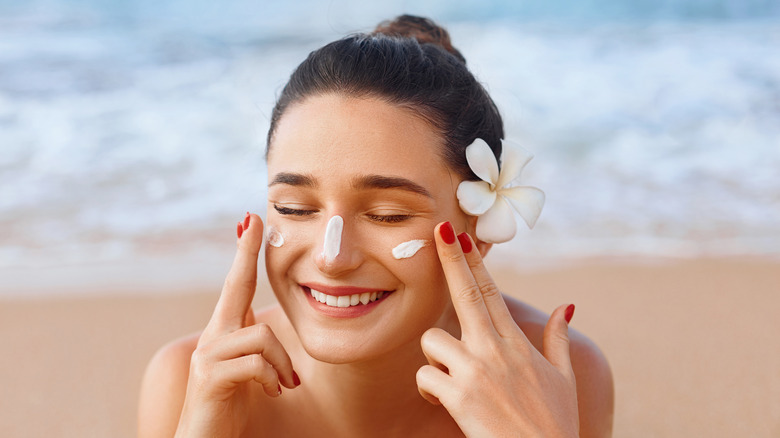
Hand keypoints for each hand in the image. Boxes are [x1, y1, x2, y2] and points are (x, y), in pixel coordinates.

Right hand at [175, 213, 298, 437]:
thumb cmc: (229, 405)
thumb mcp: (245, 368)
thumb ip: (248, 343)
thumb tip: (253, 319)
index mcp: (225, 332)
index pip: (237, 284)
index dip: (243, 253)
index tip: (249, 220)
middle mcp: (213, 336)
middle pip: (235, 286)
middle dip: (245, 253)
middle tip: (254, 220)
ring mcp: (208, 355)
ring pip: (261, 337)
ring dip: (282, 364)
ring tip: (284, 385)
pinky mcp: (210, 377)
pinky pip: (256, 364)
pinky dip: (272, 379)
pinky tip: (272, 392)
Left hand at [416, 221, 578, 437]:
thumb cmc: (553, 424)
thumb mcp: (563, 379)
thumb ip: (558, 340)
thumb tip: (566, 306)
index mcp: (516, 343)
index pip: (490, 292)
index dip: (473, 261)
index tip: (460, 236)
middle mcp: (495, 350)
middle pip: (466, 293)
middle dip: (450, 259)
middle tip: (438, 230)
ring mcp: (476, 371)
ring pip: (432, 340)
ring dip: (433, 357)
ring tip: (449, 379)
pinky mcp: (459, 395)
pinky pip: (425, 376)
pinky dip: (429, 387)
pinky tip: (443, 401)